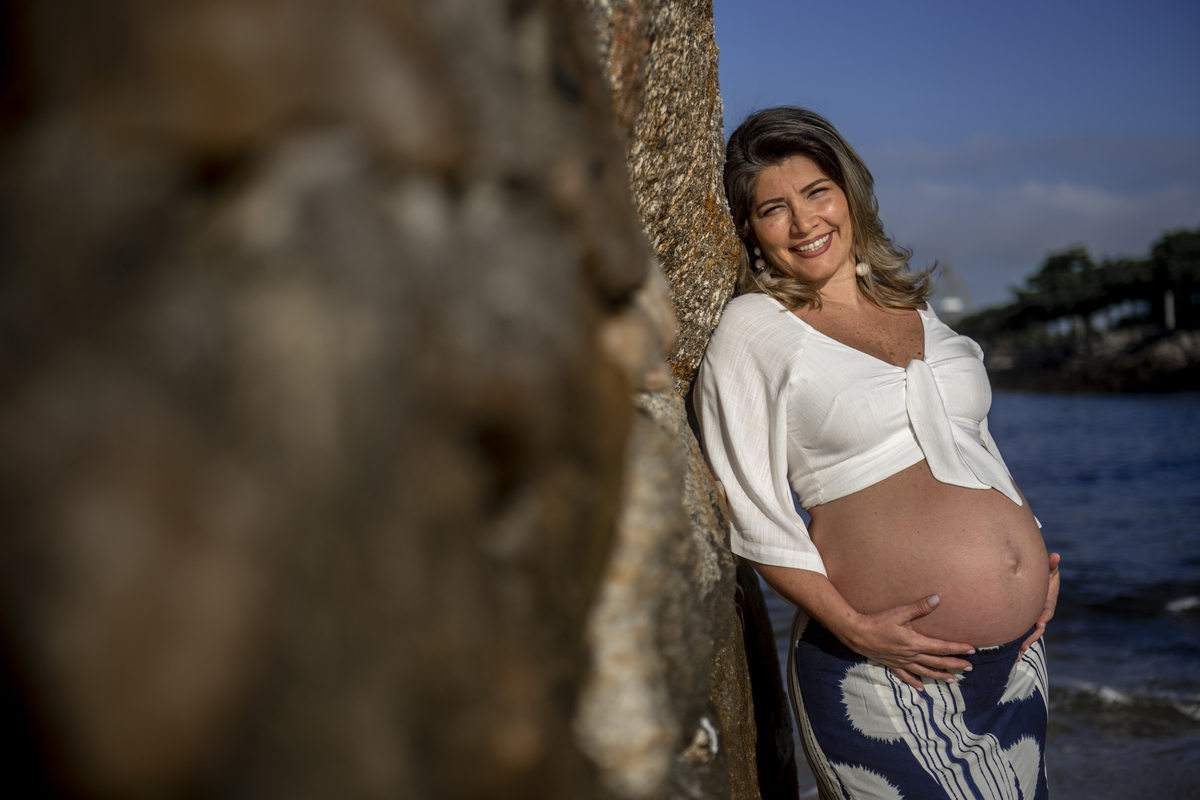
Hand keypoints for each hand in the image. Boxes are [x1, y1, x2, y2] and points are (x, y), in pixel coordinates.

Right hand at [835, 594, 975, 689]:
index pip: (941, 647)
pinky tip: (922, 687)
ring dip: (939, 675)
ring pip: (925, 671)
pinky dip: (915, 682)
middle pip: (937, 662)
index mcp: (915, 643)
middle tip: (969, 668)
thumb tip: (937, 599)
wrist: (857, 634)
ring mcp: (902, 662)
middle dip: (954, 664)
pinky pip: (906, 676)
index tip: (971, 650)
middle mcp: (911, 655)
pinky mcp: (892, 664)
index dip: (958, 648)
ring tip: (951, 679)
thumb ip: (919, 607)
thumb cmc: (878, 622)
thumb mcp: (899, 613)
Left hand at [1020, 552, 1059, 656]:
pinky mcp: (1024, 620)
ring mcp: (1033, 617)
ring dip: (1025, 643)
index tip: (1039, 621)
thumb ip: (1051, 563)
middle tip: (1024, 645)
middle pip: (1038, 626)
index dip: (1044, 615)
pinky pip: (1022, 632)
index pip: (1047, 610)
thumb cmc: (1043, 572)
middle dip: (1032, 636)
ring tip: (1017, 653)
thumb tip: (1055, 555)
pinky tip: (1012, 654)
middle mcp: (1042, 612)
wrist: (1034, 577)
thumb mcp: (1048, 568)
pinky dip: (1018, 643)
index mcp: (1048, 601)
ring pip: (1030, 632)